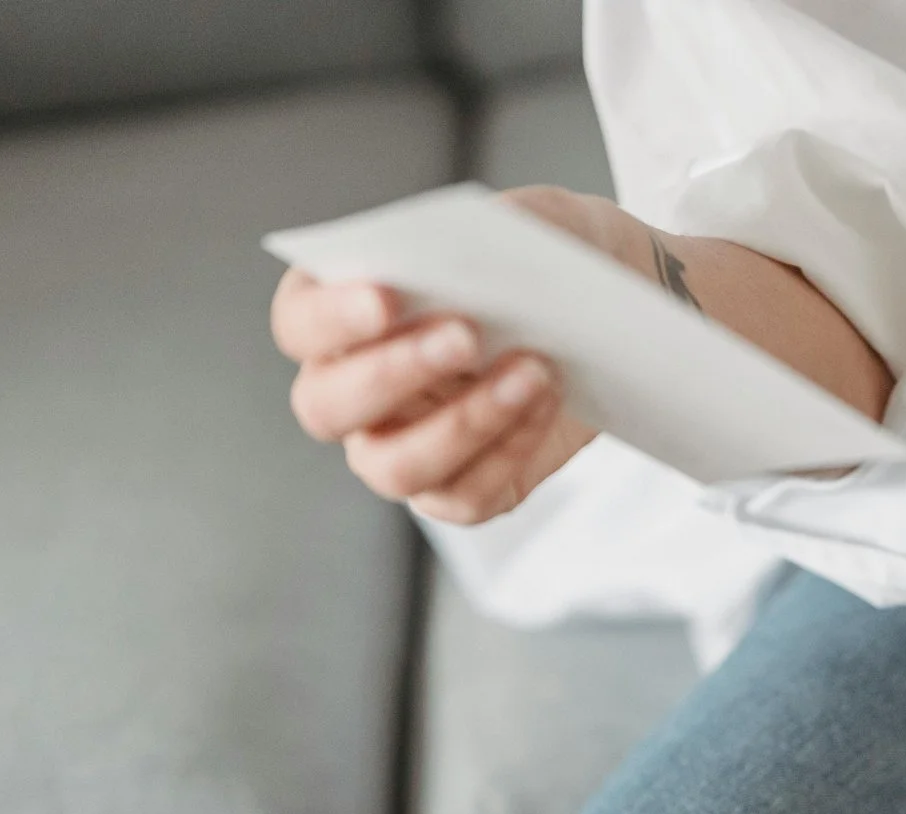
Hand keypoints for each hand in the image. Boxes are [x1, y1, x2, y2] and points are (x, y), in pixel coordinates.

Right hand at [270, 185, 623, 524]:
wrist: (606, 314)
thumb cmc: (541, 263)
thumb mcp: (526, 225)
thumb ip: (485, 233)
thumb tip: (464, 255)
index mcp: (340, 315)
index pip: (299, 324)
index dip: (332, 317)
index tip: (387, 296)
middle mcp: (353, 390)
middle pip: (327, 405)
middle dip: (393, 373)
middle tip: (467, 335)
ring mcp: (400, 447)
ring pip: (393, 466)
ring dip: (463, 423)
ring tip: (531, 371)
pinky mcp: (461, 490)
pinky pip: (464, 496)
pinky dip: (508, 451)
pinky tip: (546, 401)